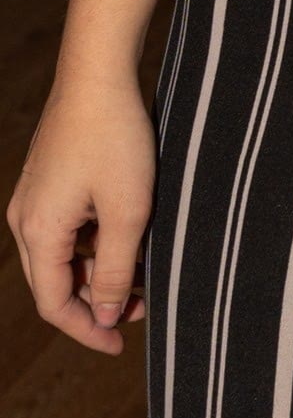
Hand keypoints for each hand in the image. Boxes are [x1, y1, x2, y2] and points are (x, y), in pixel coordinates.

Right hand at [7, 73, 157, 353]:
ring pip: (60, 255)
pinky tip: (126, 234)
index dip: (87, 330)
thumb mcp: (127, 211)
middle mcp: (25, 218)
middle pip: (53, 283)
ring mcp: (33, 197)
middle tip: (139, 308)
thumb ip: (114, 269)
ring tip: (141, 270)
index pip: (54, 304)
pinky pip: (64, 228)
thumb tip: (104, 315)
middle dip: (94, 302)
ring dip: (96, 270)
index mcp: (38, 232)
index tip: (121, 344)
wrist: (98, 73)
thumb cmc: (116, 138)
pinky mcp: (47, 179)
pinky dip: (92, 242)